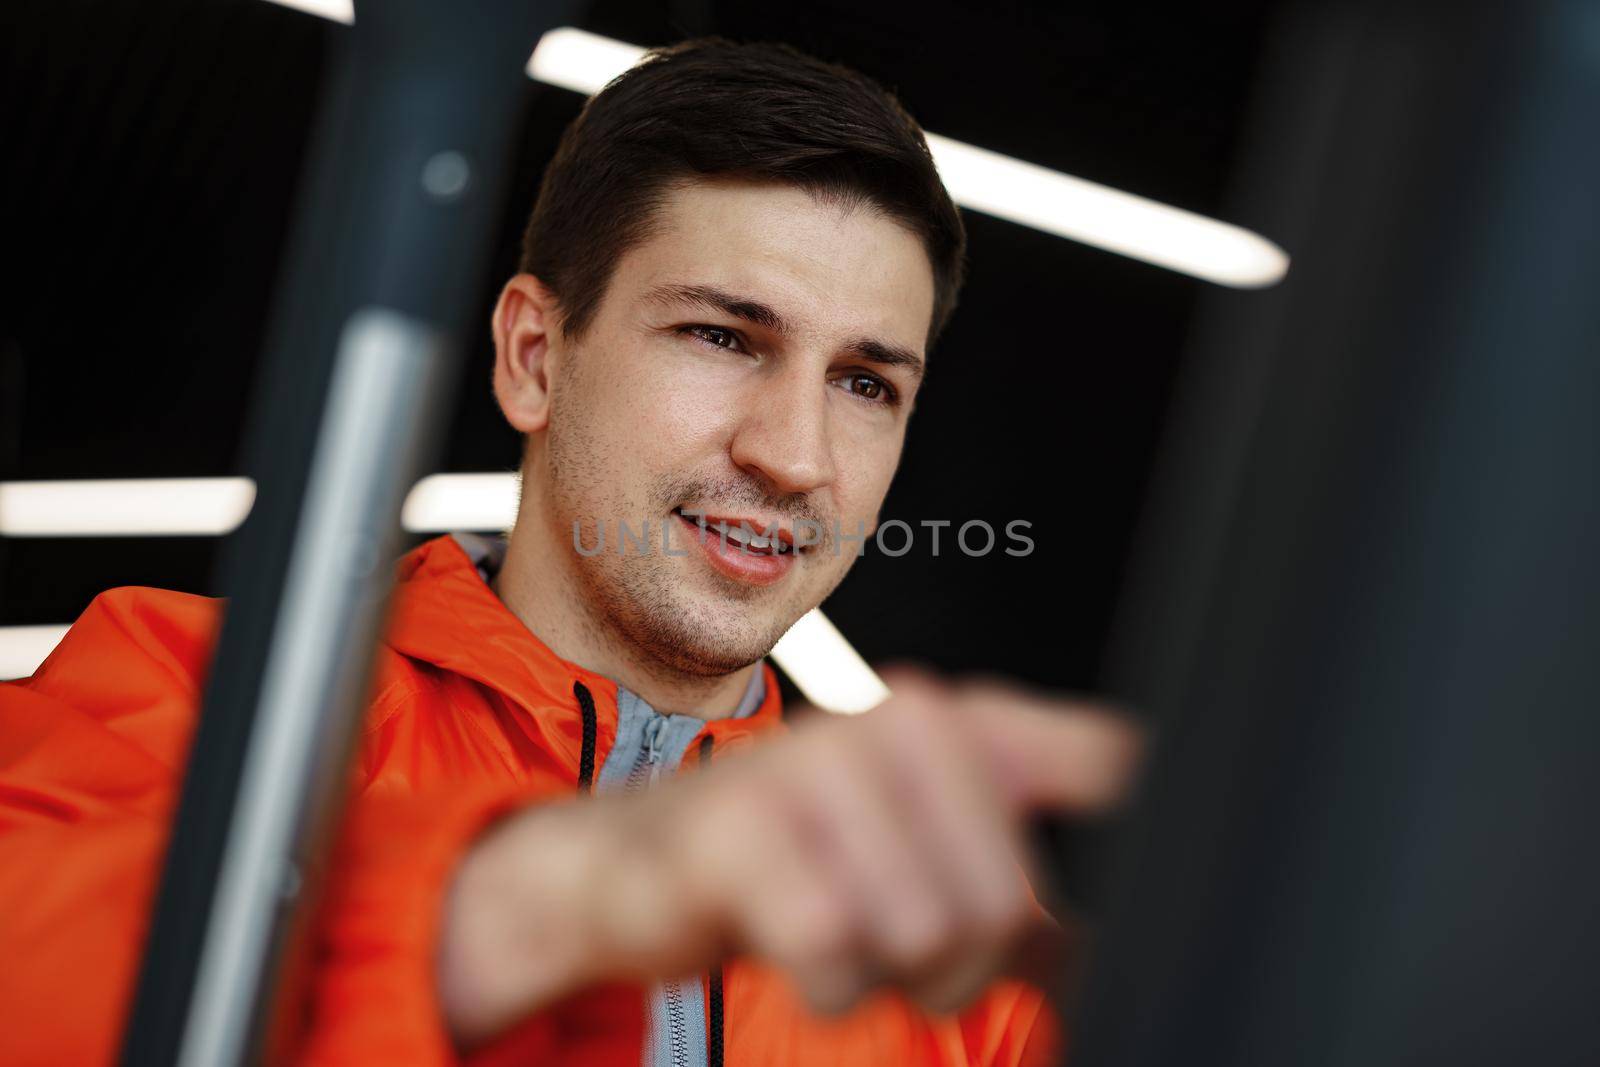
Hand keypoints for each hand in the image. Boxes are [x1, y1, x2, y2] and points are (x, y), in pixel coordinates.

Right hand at [438, 666, 1140, 1046]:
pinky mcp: (742, 831)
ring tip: (831, 925)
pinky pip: (832, 947)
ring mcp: (817, 767)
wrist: (639, 867)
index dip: (1128, 833)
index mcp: (959, 718)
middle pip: (1008, 905)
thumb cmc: (796, 855)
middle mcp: (898, 721)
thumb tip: (1125, 885)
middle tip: (886, 929)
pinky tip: (790, 941)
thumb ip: (1037, 850)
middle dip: (953, 960)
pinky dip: (819, 980)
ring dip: (879, 971)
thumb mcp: (930, 842)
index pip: (1104, 762)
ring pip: (925, 932)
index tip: (1120, 872)